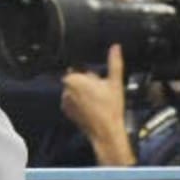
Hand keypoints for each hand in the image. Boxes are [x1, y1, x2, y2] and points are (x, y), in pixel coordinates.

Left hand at [61, 44, 133, 164]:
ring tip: (98, 102)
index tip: (99, 83)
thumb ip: (114, 63)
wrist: (106, 131)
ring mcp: (65, 101)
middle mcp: (65, 89)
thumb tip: (115, 48)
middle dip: (87, 83)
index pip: (80, 69)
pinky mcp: (66, 111)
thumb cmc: (111, 108)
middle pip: (77, 80)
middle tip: (101, 93)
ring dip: (84, 93)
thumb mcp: (115, 82)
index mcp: (74, 79)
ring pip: (75, 91)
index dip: (91, 75)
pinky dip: (80, 103)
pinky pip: (73, 102)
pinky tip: (92, 108)